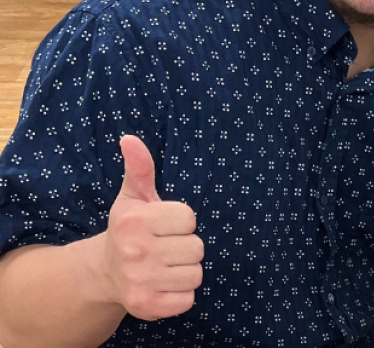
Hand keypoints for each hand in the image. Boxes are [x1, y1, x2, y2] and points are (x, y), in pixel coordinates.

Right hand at [101, 135, 203, 320]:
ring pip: (196, 274)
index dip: (182, 222)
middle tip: (166, 247)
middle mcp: (135, 252)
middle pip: (197, 247)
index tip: (165, 225)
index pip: (189, 218)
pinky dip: (181, 294)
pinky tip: (164, 284)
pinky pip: (189, 299)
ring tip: (165, 265)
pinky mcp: (148, 306)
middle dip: (186, 247)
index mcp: (134, 221)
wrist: (104, 273)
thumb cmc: (129, 229)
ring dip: (186, 271)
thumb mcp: (133, 197)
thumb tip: (130, 139)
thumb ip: (140, 168)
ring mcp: (140, 281)